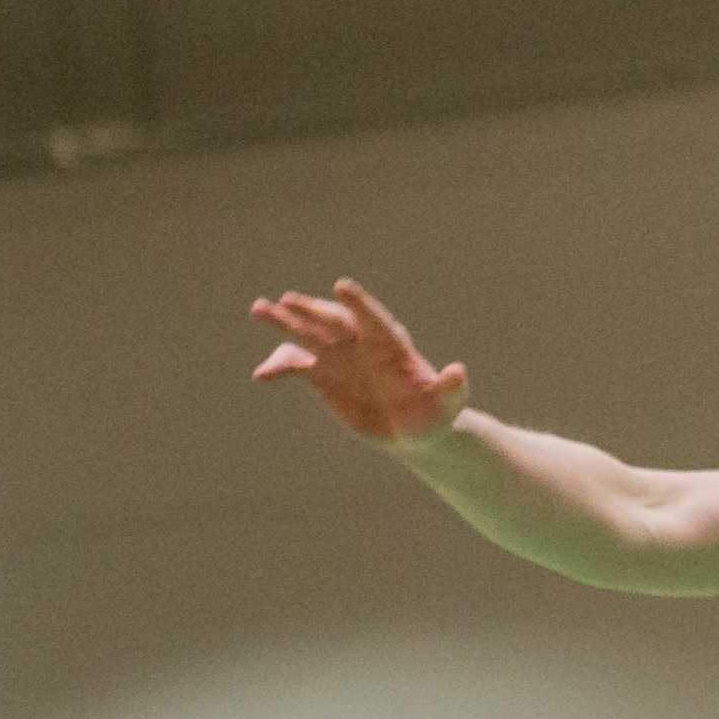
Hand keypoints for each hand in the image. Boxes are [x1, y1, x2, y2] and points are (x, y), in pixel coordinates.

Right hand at [249, 277, 469, 446]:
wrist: (413, 432)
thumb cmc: (434, 415)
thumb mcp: (446, 405)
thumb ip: (451, 389)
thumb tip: (459, 372)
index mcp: (392, 346)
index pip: (373, 319)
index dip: (358, 304)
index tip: (341, 287)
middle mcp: (361, 344)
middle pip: (334, 321)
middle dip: (312, 310)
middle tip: (287, 300)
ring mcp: (340, 356)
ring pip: (308, 333)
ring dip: (284, 322)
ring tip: (259, 309)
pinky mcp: (323, 373)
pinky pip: (296, 365)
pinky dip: (279, 367)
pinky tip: (262, 376)